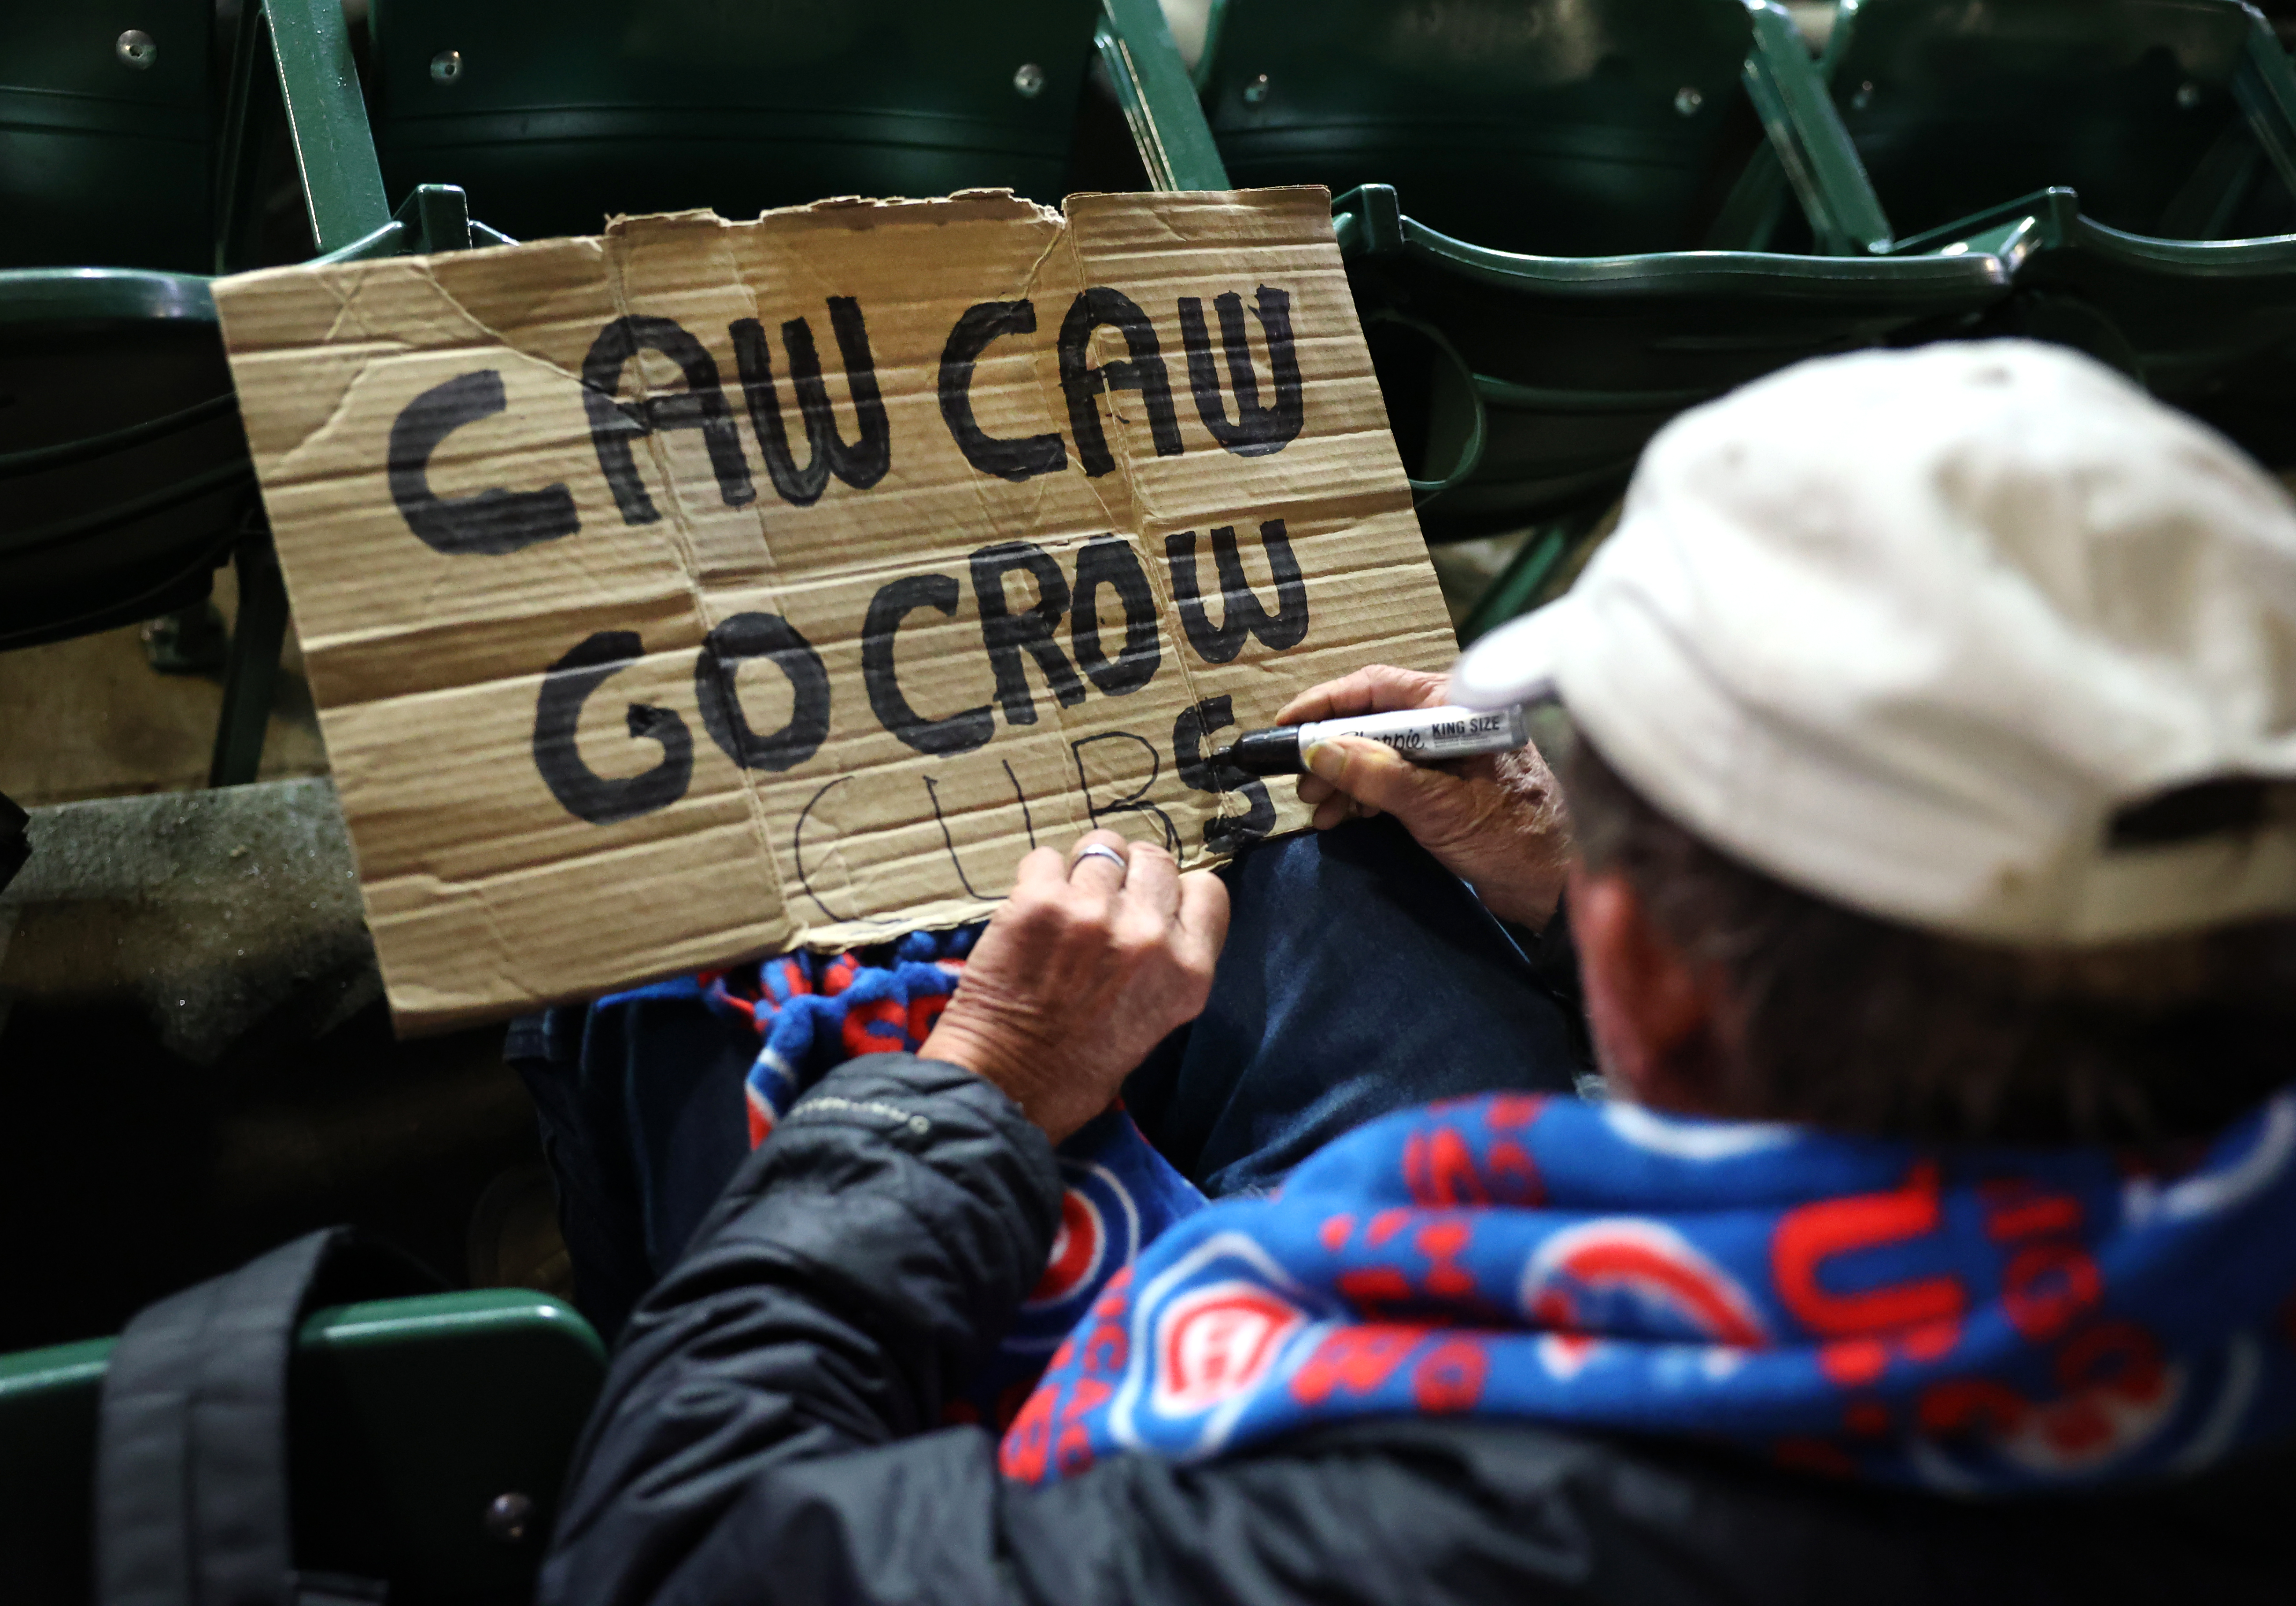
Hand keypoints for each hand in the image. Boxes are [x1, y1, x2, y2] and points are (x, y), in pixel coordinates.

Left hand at [921, 830, 1229, 1141]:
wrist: (1006, 1087)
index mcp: (1187, 971)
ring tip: (1062, 908)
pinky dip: (1036, 878)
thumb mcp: (1156, 1019)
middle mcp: (1149, 936)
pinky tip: (1029, 914)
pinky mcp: (1039, 903)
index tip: (1150, 904)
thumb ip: (1164, 958)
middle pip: (1154, 858)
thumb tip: (1153, 909)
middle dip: (1128, 873)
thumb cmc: (1078, 1069)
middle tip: (1101, 903)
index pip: (1207, 888)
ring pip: (1101, 846)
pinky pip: (1046, 858)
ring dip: (1081, 871)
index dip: (1175, 890)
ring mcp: (1093, 914)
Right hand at [1280, 664, 1570, 928]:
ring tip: (1318, 806)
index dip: (1327, 703)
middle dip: (1330, 750)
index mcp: (1455, 708)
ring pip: (1377, 755)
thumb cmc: (1516, 837)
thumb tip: (1319, 751)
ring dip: (1342, 779)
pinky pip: (1391, 782)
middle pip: (1372, 721)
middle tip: (1300, 781)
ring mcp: (1446, 759)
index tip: (1288, 725)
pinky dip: (1362, 797)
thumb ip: (1377, 775)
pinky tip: (1341, 817)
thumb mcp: (1438, 805)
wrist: (1557, 888)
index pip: (1377, 687)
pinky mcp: (1445, 791)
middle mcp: (1449, 725)